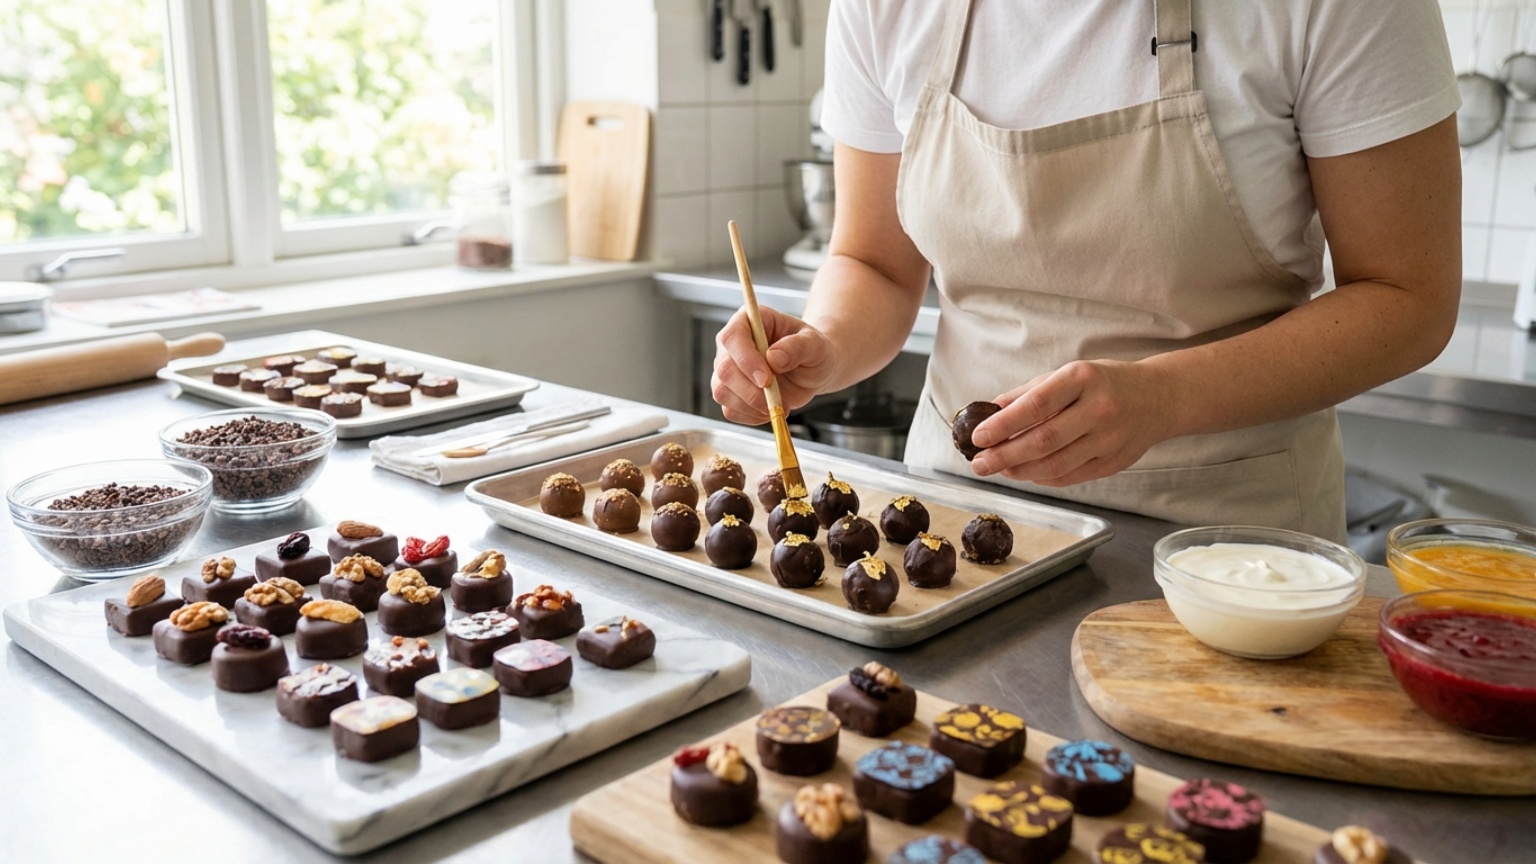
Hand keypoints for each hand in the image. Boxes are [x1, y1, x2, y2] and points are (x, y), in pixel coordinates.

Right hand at [711, 306, 837, 424]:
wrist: (814, 370)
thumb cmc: (813, 350)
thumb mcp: (815, 344)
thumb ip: (797, 347)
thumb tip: (774, 358)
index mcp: (749, 322)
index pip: (732, 338)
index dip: (745, 360)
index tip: (765, 379)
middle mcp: (733, 345)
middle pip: (724, 369)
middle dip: (749, 390)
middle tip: (775, 399)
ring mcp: (728, 370)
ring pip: (722, 392)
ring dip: (750, 406)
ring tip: (778, 404)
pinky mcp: (731, 392)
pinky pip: (729, 410)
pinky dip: (750, 416)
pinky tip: (769, 410)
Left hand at [968, 360, 1173, 486]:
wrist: (1159, 398)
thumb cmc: (1104, 383)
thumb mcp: (1069, 374)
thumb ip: (1028, 393)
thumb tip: (989, 412)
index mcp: (1082, 379)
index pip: (1035, 405)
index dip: (1003, 424)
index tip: (978, 436)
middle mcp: (1099, 409)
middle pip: (1043, 441)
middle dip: (1005, 455)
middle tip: (979, 463)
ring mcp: (1109, 439)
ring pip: (1056, 465)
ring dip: (1020, 471)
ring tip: (999, 469)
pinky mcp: (1114, 463)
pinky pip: (1071, 477)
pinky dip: (1043, 478)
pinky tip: (1026, 473)